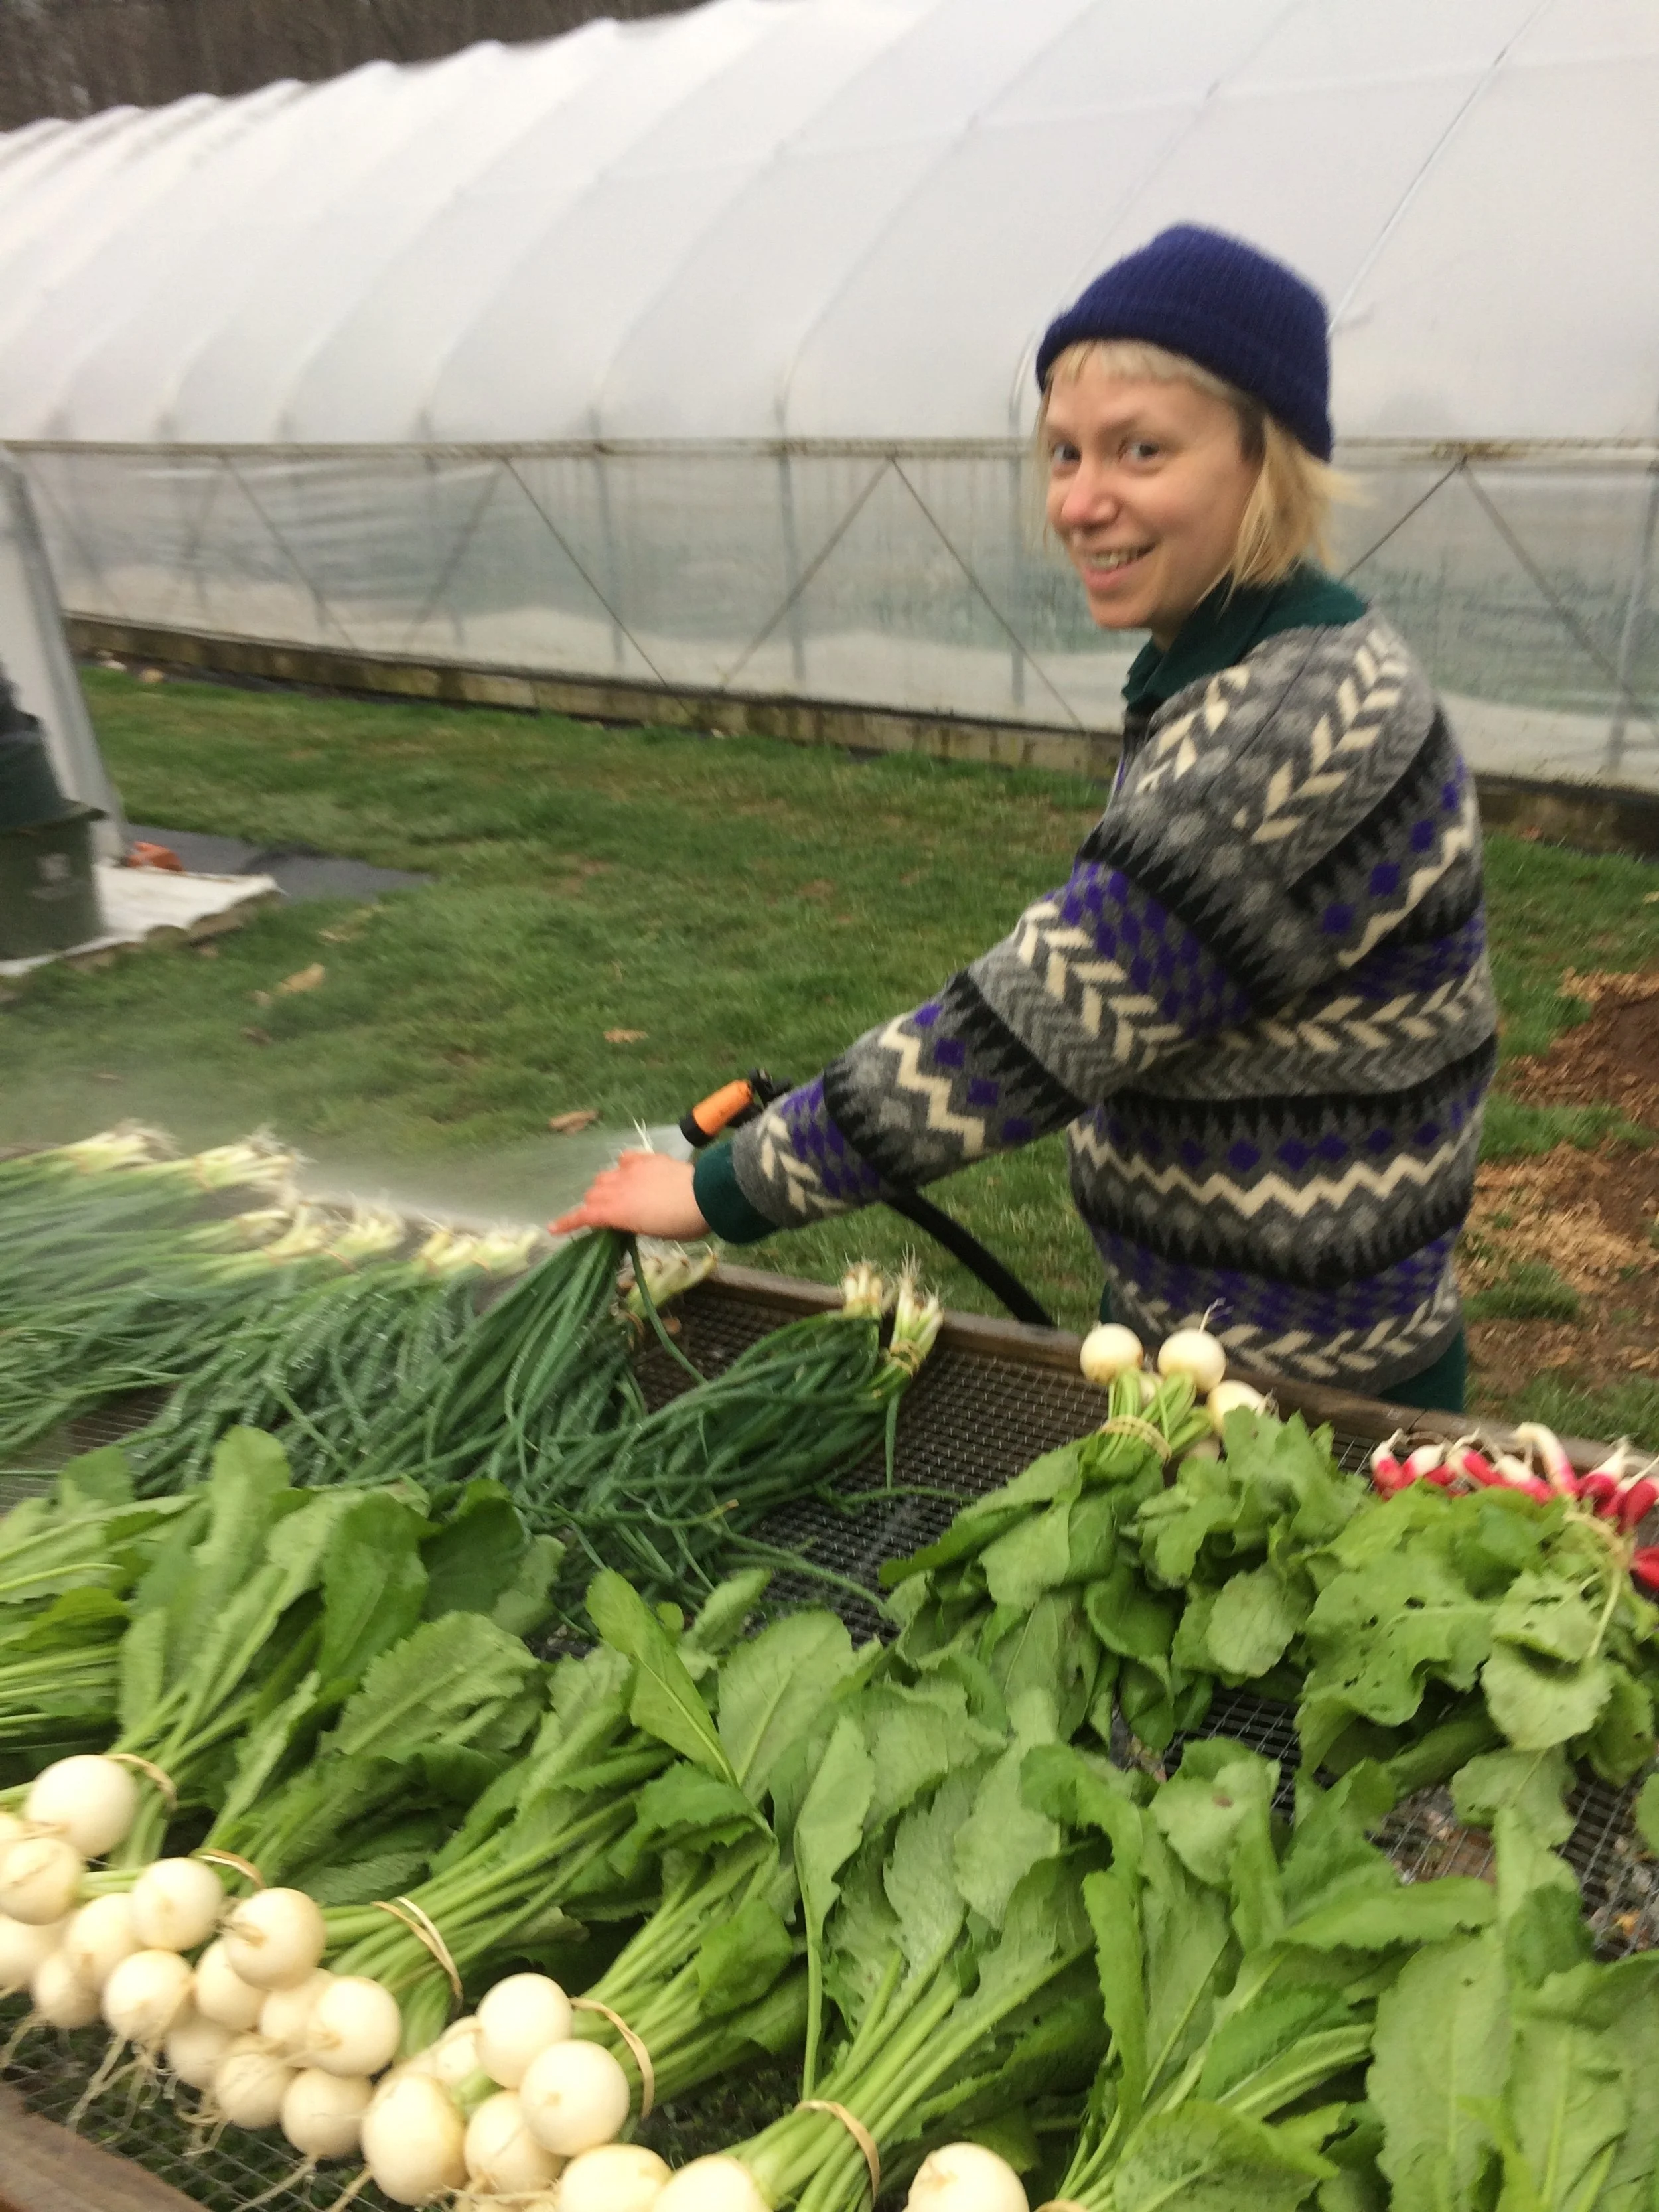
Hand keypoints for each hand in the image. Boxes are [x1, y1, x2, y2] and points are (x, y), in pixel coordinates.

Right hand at [550, 1150, 709, 1239]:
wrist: (706, 1196)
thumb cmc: (682, 1224)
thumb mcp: (652, 1232)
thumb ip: (632, 1224)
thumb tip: (624, 1220)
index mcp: (618, 1212)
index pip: (584, 1216)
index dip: (567, 1222)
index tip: (553, 1228)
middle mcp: (618, 1189)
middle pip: (592, 1194)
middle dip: (592, 1205)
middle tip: (603, 1216)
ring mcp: (631, 1171)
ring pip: (604, 1176)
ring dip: (605, 1187)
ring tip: (616, 1194)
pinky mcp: (646, 1158)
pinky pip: (625, 1159)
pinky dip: (622, 1167)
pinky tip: (629, 1171)